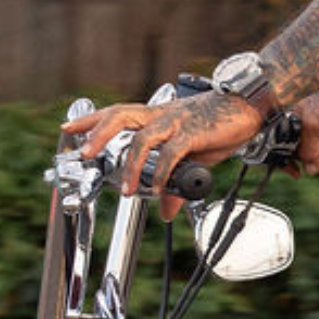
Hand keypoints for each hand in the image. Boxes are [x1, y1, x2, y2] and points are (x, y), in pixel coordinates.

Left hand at [62, 88, 264, 219]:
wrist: (249, 106)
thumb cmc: (221, 125)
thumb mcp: (194, 157)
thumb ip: (174, 183)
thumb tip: (166, 211)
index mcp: (157, 115)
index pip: (116, 113)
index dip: (91, 120)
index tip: (68, 129)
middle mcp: (161, 115)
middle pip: (119, 116)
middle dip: (97, 133)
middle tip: (83, 153)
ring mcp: (175, 122)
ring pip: (142, 138)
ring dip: (131, 165)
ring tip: (127, 188)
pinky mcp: (192, 133)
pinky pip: (171, 154)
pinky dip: (162, 172)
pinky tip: (158, 187)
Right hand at [286, 69, 318, 176]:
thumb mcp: (315, 126)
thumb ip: (309, 149)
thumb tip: (310, 169)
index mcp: (286, 115)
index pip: (278, 143)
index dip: (285, 160)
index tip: (295, 173)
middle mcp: (296, 117)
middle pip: (297, 147)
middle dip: (310, 156)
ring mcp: (311, 117)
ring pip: (312, 144)